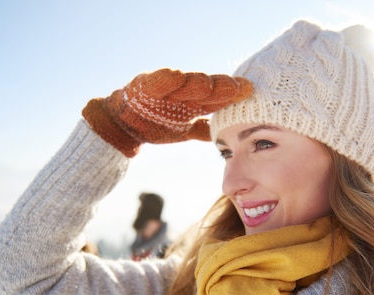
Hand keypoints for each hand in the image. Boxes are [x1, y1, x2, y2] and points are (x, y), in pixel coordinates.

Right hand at [82, 69, 252, 156]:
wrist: (123, 126)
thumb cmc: (154, 125)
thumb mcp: (182, 131)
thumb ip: (202, 130)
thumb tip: (224, 139)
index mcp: (192, 103)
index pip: (217, 98)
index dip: (233, 95)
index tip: (251, 92)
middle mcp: (182, 93)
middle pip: (206, 89)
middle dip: (223, 87)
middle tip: (241, 86)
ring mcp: (165, 89)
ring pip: (186, 84)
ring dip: (199, 83)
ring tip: (211, 84)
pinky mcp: (145, 86)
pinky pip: (157, 82)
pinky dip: (166, 79)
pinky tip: (176, 76)